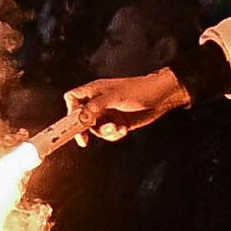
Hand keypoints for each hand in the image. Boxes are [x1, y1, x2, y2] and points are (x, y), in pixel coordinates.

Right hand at [61, 67, 191, 141]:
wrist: (160, 97)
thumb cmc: (139, 89)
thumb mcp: (115, 97)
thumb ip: (96, 106)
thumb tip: (79, 117)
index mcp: (94, 90)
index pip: (73, 98)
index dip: (70, 110)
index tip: (73, 123)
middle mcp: (98, 102)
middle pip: (80, 118)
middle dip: (83, 129)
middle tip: (84, 141)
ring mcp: (107, 113)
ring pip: (95, 129)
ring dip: (105, 132)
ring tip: (117, 128)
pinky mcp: (117, 122)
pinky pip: (108, 133)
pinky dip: (114, 134)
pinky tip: (124, 129)